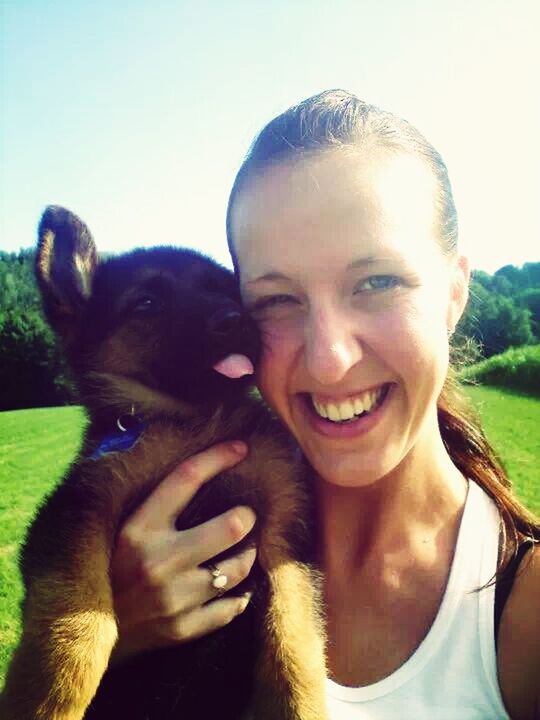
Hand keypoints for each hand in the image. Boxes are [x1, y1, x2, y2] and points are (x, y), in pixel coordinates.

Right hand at [109, 441, 256, 662]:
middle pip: (231, 526)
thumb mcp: (121, 529)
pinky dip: (239, 593)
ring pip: (238, 568)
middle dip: (247, 517)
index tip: (241, 448)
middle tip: (246, 516)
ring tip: (244, 548)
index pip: (187, 478)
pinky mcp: (183, 629)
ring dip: (247, 554)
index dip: (218, 457)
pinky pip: (232, 606)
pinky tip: (236, 584)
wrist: (83, 630)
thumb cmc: (107, 568)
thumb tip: (201, 470)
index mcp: (138, 528)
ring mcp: (174, 598)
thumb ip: (155, 505)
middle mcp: (159, 561)